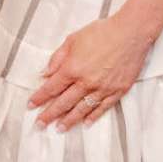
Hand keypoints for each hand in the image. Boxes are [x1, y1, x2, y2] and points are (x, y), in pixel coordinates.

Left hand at [30, 12, 155, 130]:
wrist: (131, 33)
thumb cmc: (101, 33)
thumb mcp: (72, 40)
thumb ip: (57, 58)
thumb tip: (45, 74)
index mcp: (72, 68)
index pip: (51, 88)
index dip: (39, 98)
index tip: (30, 106)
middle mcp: (86, 82)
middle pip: (64, 103)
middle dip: (49, 115)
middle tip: (39, 125)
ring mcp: (103, 89)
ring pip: (82, 109)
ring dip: (69, 120)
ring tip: (59, 129)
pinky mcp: (118, 91)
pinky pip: (103, 108)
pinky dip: (93, 117)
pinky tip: (85, 124)